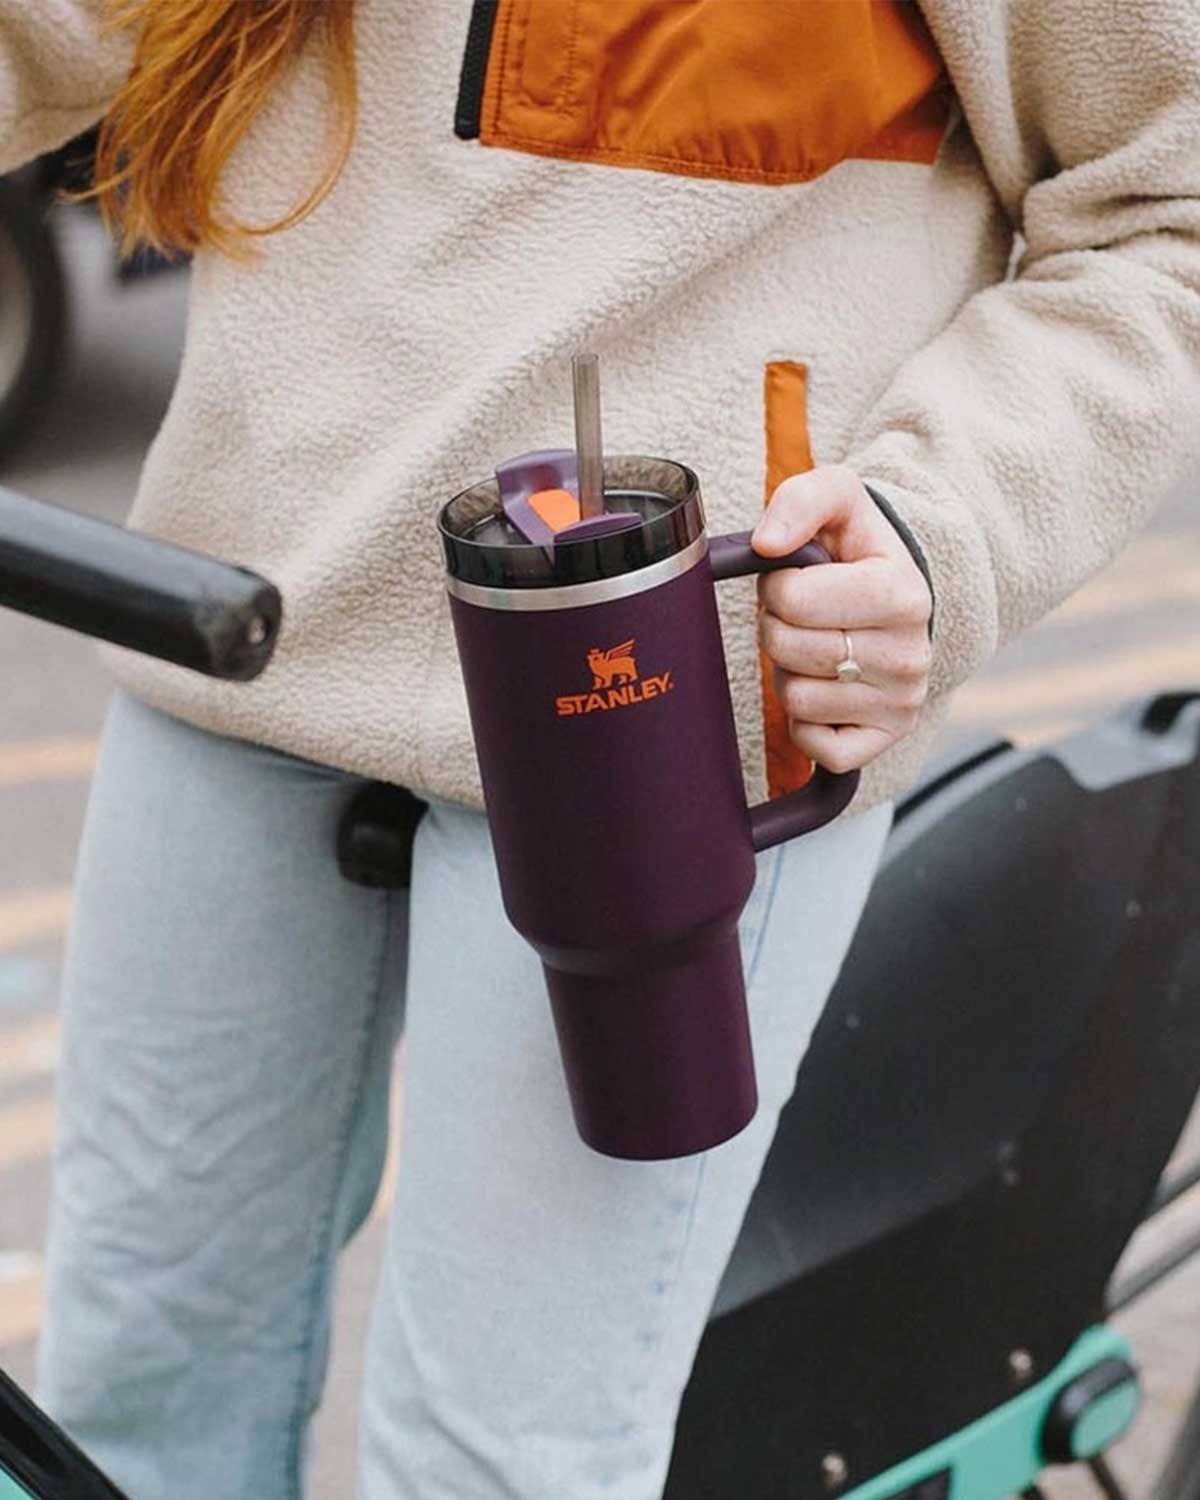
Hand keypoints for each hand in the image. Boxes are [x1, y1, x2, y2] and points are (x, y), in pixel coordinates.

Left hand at [752, 464, 932, 773]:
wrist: (898, 594)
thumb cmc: (860, 549)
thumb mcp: (840, 500)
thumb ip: (801, 499)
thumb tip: (765, 545)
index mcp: (903, 594)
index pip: (795, 598)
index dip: (775, 587)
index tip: (792, 579)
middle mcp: (911, 654)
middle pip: (789, 649)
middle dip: (776, 628)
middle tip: (800, 616)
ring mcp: (901, 702)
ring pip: (796, 699)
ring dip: (788, 672)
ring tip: (816, 647)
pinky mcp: (885, 739)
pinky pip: (816, 747)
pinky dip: (804, 722)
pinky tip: (824, 689)